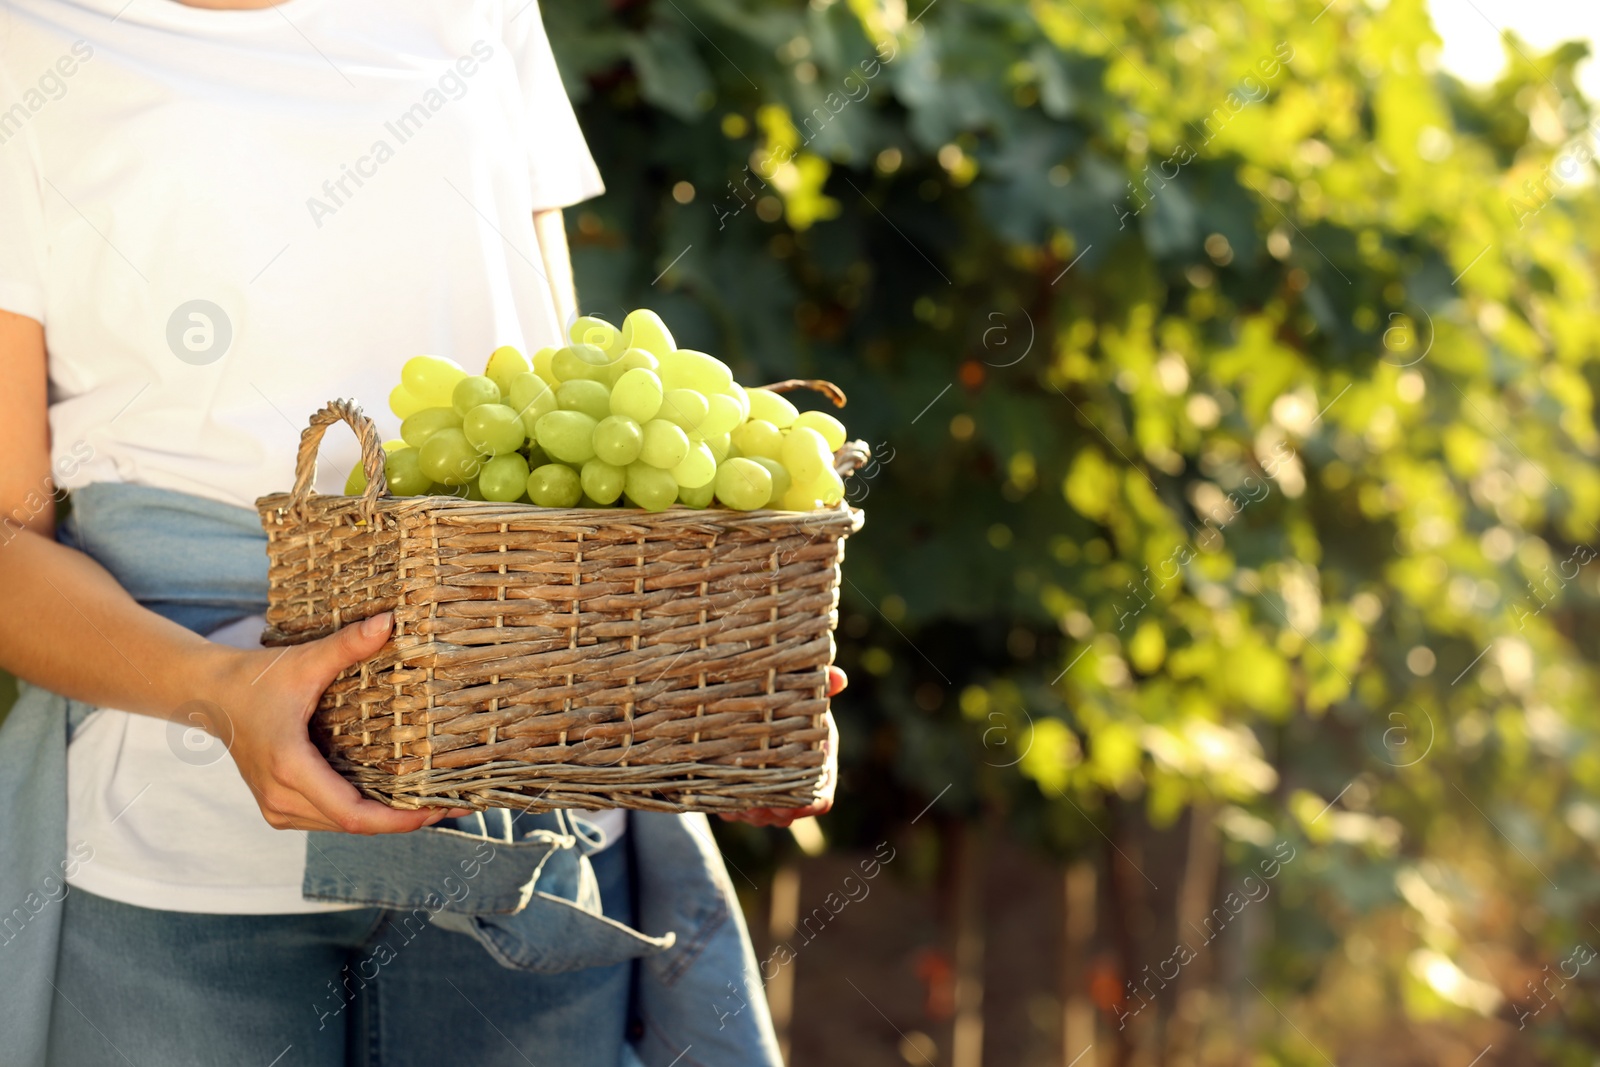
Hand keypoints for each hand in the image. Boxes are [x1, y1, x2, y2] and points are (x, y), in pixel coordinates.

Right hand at [206, 612, 470, 834]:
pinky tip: (397, 800)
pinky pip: (330, 819)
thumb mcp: (304, 661)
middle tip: (452, 807)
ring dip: (386, 820)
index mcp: (290, 768)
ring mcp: (278, 807)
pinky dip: (364, 814)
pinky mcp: (280, 807)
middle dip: (403, 820)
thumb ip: (347, 644)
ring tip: (433, 805)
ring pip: (342, 827)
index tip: (436, 811)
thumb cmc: (255, 678)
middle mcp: (282, 798)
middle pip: (354, 825)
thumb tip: (390, 621)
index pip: (352, 814)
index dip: (397, 819)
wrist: (211, 695)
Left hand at [720, 665, 846, 828]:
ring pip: (763, 817)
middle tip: (755, 805)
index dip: (808, 806)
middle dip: (772, 813)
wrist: (747, 705)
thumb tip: (839, 677)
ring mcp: (770, 792)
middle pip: (789, 813)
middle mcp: (794, 782)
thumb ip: (816, 684)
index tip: (789, 803)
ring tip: (737, 801)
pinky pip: (737, 813)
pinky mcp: (743, 795)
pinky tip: (721, 798)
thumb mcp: (798, 691)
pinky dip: (730, 808)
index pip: (821, 798)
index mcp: (815, 763)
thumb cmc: (784, 699)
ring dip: (750, 812)